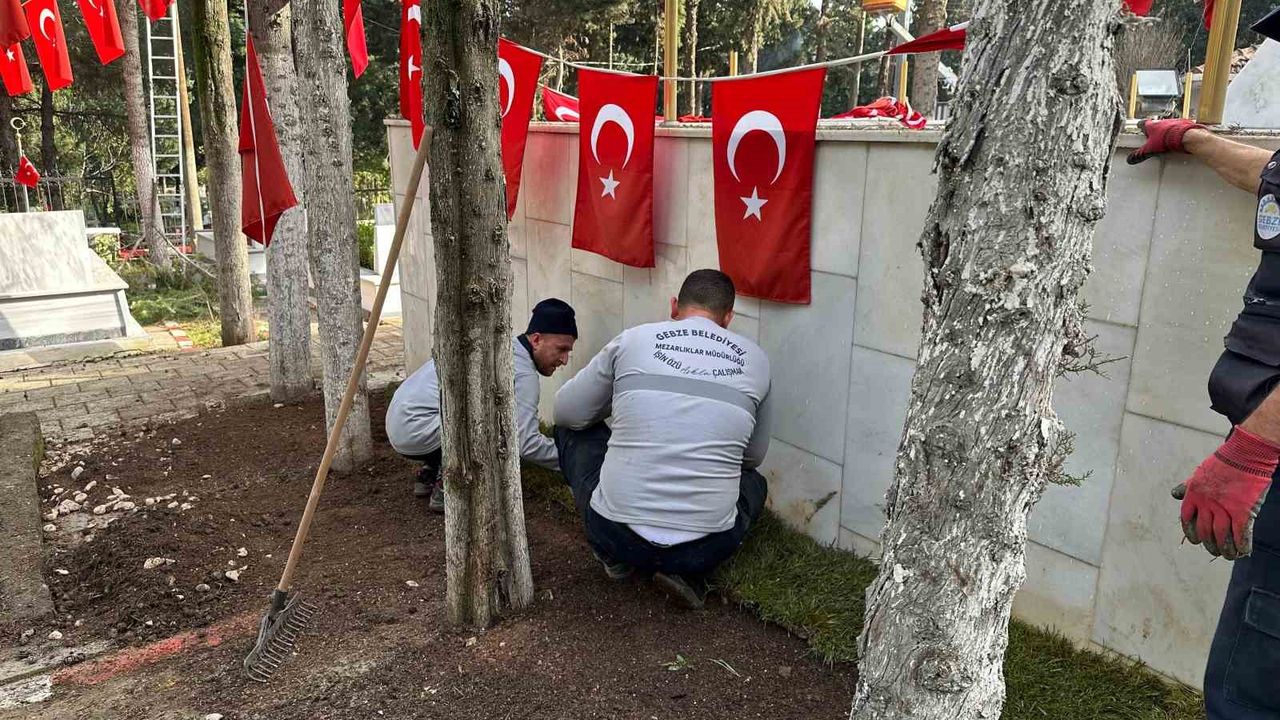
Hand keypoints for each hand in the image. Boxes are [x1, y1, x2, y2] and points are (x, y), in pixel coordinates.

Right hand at [1127, 119, 1206, 164]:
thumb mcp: (1149, 150)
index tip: (1139, 126)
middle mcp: (1162, 122)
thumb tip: (1130, 159)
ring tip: (1166, 139)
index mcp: (1152, 126)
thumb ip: (1139, 155)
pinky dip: (1176, 132)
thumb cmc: (1166, 140)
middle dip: (1155, 130)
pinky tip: (1177, 139)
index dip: (1141, 126)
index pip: (1143, 124)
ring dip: (1166, 131)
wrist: (1185, 136)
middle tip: (1153, 136)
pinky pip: (1178, 128)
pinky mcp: (1183, 124)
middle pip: (1156, 124)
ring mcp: (1173, 122)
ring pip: (1167, 126)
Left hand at [1172, 427, 1279, 558]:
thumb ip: (1187, 487)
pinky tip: (1243, 551)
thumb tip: (1174, 495)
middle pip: (1204, 532)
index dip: (1190, 533)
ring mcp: (1224, 508)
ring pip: (1221, 536)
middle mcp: (1206, 504)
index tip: (1195, 541)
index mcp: (1193, 495)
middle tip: (1214, 550)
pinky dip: (1242, 545)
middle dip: (1209, 544)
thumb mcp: (1198, 474)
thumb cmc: (1222, 463)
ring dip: (1225, 549)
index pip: (1186, 520)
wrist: (1244, 455)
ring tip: (1228, 555)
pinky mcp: (1243, 511)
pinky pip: (1240, 534)